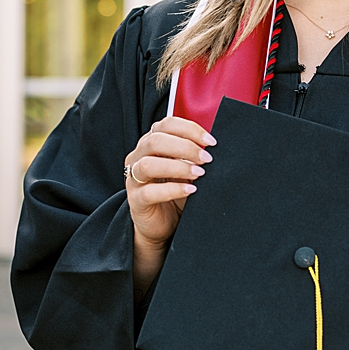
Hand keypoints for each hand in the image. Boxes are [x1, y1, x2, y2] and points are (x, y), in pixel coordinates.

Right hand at [125, 116, 211, 295]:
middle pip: (155, 141)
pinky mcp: (136, 200)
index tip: (211, 141)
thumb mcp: (187, 170)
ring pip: (148, 164)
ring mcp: (133, 179)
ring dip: (177, 167)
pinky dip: (172, 189)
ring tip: (199, 174)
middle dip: (185, 147)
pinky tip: (190, 190)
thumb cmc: (175, 192)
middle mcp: (138, 157)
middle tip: (207, 159)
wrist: (162, 224)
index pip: (165, 125)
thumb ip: (194, 157)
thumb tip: (215, 149)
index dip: (189, 129)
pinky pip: (149, 192)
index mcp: (150, 144)